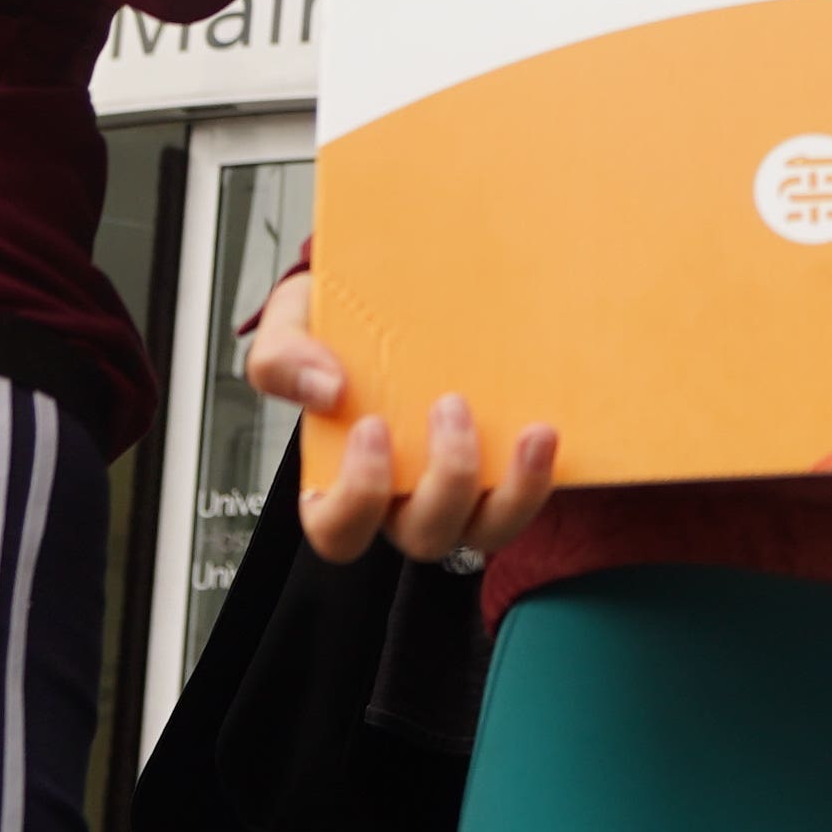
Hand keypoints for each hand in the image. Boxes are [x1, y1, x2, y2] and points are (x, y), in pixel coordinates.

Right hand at [240, 270, 557, 566]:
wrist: (394, 295)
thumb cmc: (337, 326)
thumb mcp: (292, 324)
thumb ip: (284, 357)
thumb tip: (328, 392)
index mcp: (341, 480)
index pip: (338, 530)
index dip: (358, 498)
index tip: (372, 429)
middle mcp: (403, 500)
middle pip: (424, 537)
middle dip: (447, 480)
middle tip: (450, 404)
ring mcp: (460, 494)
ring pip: (489, 532)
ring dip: (516, 491)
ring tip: (530, 433)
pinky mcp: (505, 474)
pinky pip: (529, 500)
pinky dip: (543, 475)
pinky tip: (548, 430)